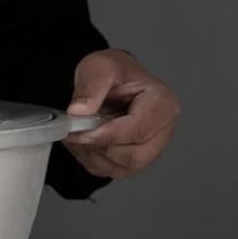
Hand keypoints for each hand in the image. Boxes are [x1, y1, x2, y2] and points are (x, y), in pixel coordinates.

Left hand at [63, 49, 179, 178]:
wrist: (111, 79)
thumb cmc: (113, 72)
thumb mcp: (98, 68)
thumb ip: (90, 88)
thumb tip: (79, 112)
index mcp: (162, 103)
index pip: (137, 130)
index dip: (105, 135)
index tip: (79, 132)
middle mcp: (163, 129)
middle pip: (135, 155)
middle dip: (100, 148)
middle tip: (74, 134)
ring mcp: (152, 146)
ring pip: (124, 167)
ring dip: (93, 156)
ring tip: (76, 134)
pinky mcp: (137, 158)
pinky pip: (113, 170)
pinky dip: (92, 160)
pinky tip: (82, 142)